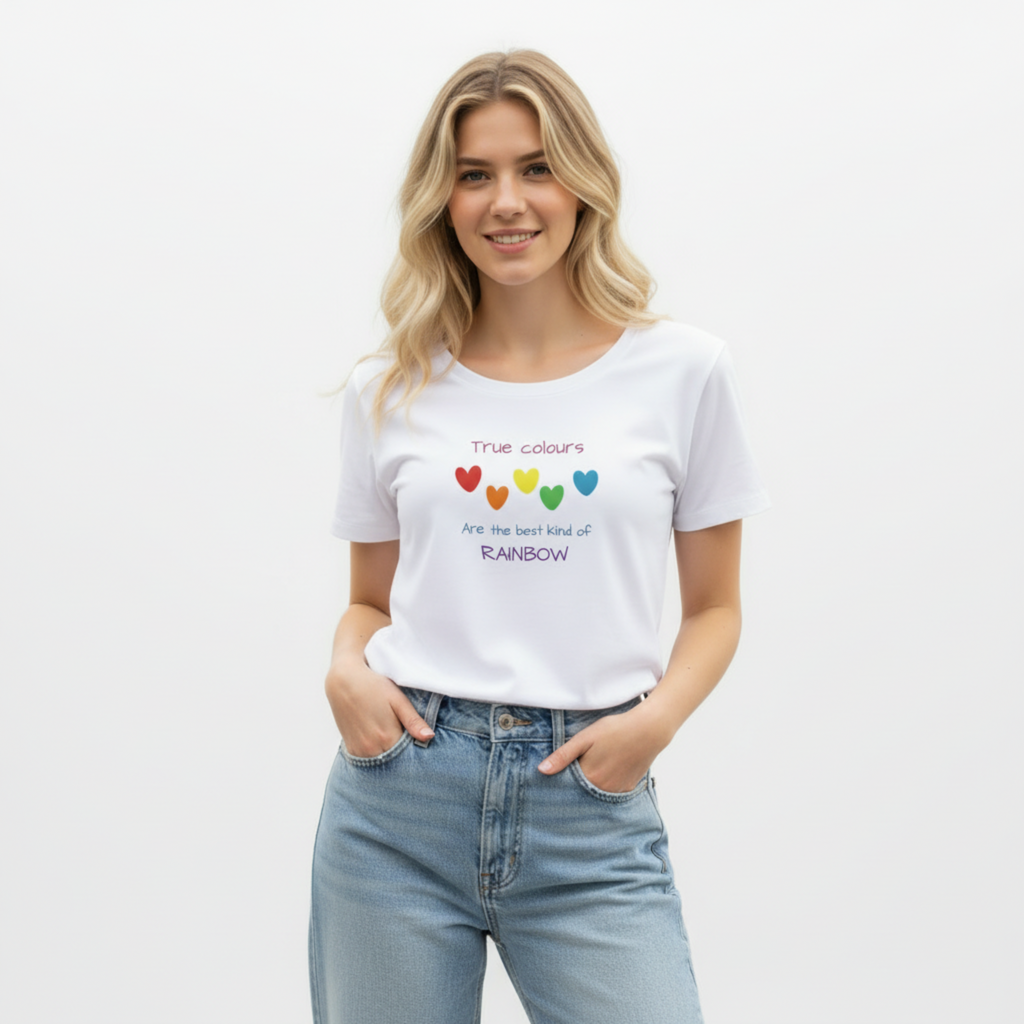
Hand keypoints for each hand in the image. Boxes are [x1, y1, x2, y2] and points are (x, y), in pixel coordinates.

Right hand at [325, 660, 433, 756]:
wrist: (344, 682)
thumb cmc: (374, 687)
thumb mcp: (398, 700)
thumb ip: (413, 721)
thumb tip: (429, 737)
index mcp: (387, 737)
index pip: (409, 756)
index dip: (416, 749)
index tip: (417, 740)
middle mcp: (371, 748)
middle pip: (395, 761)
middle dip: (404, 755)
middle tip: (405, 735)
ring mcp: (359, 751)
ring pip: (382, 763)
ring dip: (390, 755)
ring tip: (391, 735)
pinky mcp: (351, 750)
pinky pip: (369, 760)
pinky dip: (377, 754)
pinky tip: (380, 740)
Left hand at [537, 702, 672, 792]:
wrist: (649, 729)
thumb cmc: (615, 729)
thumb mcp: (584, 738)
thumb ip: (563, 756)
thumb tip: (541, 770)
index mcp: (589, 777)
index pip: (568, 786)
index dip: (562, 779)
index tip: (560, 774)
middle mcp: (603, 789)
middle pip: (582, 792)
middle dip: (576, 785)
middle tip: (578, 769)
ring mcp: (618, 790)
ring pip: (597, 793)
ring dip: (592, 786)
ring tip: (595, 766)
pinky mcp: (629, 787)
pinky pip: (612, 792)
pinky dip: (607, 785)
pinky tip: (608, 770)